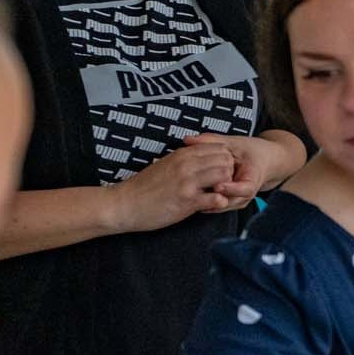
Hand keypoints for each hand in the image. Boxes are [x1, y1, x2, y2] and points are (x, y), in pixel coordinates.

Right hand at [112, 142, 237, 232]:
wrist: (124, 204)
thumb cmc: (145, 186)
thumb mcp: (166, 164)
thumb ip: (186, 159)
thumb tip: (203, 157)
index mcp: (184, 154)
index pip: (219, 148)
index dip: (225, 160)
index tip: (219, 172)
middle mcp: (188, 165)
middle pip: (226, 160)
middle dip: (229, 172)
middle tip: (221, 185)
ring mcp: (188, 182)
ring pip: (225, 176)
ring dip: (226, 186)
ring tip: (217, 194)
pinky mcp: (187, 201)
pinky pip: (216, 198)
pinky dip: (219, 202)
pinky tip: (211, 205)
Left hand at [193, 132, 304, 208]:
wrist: (263, 162)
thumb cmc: (251, 152)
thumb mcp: (235, 143)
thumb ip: (212, 141)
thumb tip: (189, 139)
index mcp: (253, 179)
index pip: (244, 189)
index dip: (230, 188)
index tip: (217, 185)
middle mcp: (246, 194)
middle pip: (229, 201)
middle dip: (212, 196)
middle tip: (195, 191)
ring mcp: (238, 201)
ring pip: (220, 206)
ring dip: (205, 202)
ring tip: (190, 195)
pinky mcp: (229, 204)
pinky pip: (215, 206)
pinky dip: (204, 202)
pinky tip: (191, 196)